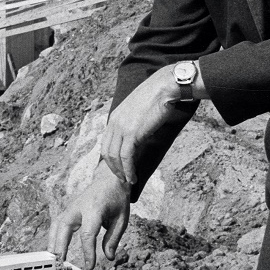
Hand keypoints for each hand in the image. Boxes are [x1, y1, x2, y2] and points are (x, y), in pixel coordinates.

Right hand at [47, 161, 130, 269]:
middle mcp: (79, 207)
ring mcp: (71, 206)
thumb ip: (113, 238)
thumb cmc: (117, 200)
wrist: (110, 180)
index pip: (88, 233)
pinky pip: (58, 223)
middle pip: (65, 227)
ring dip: (53, 241)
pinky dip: (54, 236)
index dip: (88, 251)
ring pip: (57, 224)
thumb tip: (108, 257)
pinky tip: (54, 249)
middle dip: (61, 246)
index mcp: (95, 209)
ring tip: (53, 259)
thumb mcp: (121, 219)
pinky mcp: (68, 209)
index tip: (90, 267)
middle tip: (61, 264)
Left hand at [101, 65, 180, 185]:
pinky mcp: (132, 133)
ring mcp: (121, 128)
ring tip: (129, 181)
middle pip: (107, 152)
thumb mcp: (139, 110)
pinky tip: (134, 177)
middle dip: (113, 168)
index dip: (110, 158)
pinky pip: (126, 157)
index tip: (118, 167)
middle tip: (122, 178)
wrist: (163, 88)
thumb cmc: (156, 97)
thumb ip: (133, 122)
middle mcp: (114, 123)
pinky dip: (129, 170)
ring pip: (115, 156)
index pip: (106, 142)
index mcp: (114, 117)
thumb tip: (138, 135)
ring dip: (121, 172)